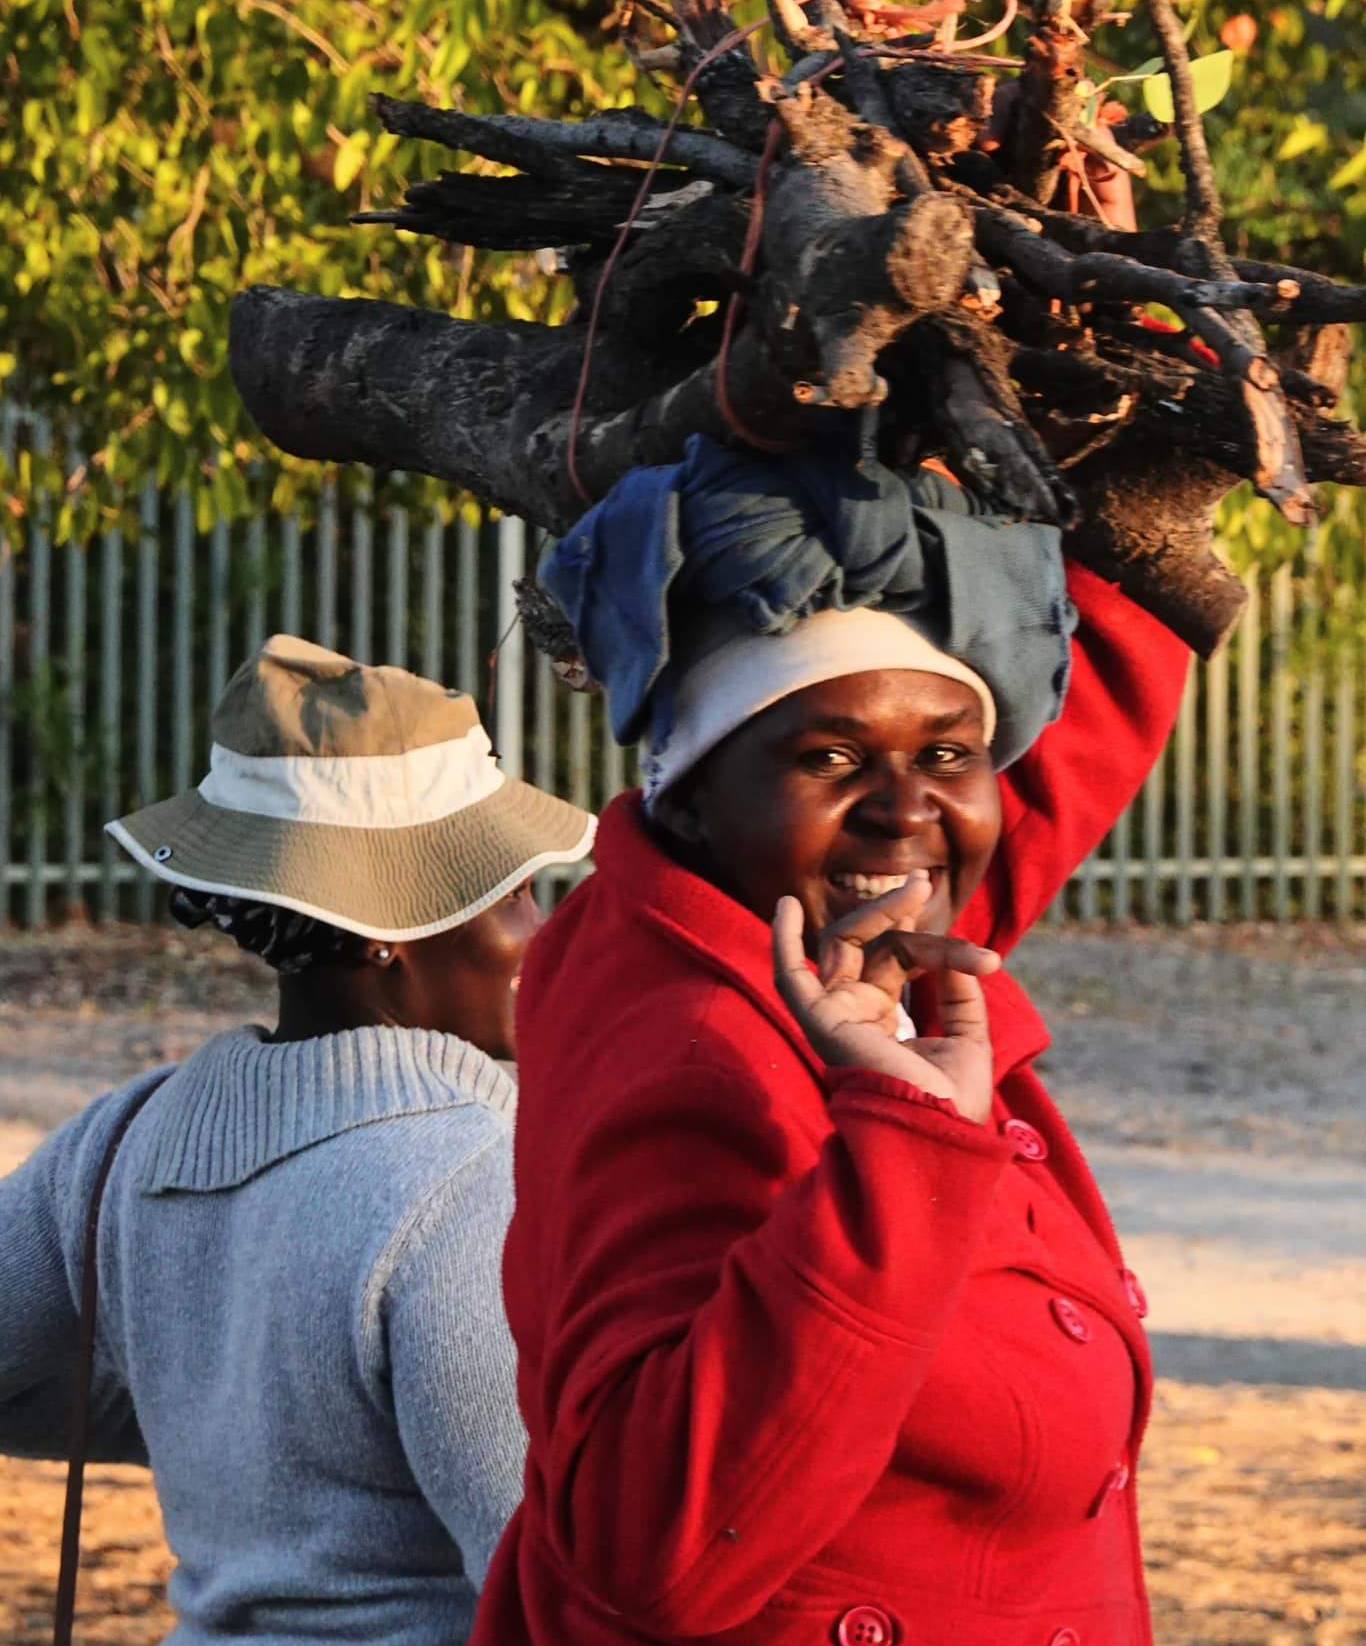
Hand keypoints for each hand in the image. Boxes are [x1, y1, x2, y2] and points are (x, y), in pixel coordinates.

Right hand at [772, 874, 1000, 1123]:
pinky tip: (786, 906)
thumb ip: (959, 998)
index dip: (937, 947)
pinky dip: (782, 941)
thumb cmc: (953, 1105)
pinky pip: (789, 977)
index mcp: (883, 1022)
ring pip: (846, 943)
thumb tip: (955, 958)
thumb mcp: (969, 1043)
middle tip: (927, 883)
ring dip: (879, 910)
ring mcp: (836, 1015)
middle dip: (901, 913)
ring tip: (917, 888)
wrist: (938, 1137)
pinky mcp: (821, 1021)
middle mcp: (855, 1014)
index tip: (985, 958)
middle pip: (875, 945)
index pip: (900, 961)